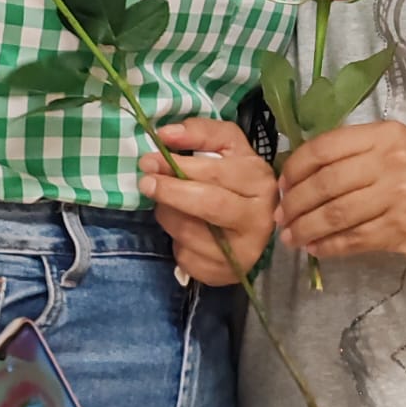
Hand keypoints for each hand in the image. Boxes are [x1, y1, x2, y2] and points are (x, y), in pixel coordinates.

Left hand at [139, 118, 278, 283]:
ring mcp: (243, 251)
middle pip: (207, 205)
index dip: (180, 167)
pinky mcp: (226, 273)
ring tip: (164, 203)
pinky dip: (174, 240)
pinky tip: (181, 228)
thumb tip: (166, 134)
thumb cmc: (235, 177)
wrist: (253, 221)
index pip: (216, 174)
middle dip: (169, 192)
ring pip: (190, 232)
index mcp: (259, 181)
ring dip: (167, 214)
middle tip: (146, 182)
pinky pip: (187, 257)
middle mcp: (258, 218)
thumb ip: (200, 132)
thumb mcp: (227, 146)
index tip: (150, 159)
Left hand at [276, 121, 405, 266]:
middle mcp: (389, 160)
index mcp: (384, 135)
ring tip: (291, 236)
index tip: (281, 185)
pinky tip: (315, 249)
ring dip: (305, 227)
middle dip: (294, 202)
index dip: (295, 168)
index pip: (324, 147)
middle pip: (324, 182)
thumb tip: (303, 173)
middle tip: (280, 216)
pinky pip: (352, 238)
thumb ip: (358, 155)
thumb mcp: (400, 150)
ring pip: (334, 213)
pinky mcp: (401, 229)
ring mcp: (396, 195)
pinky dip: (328, 246)